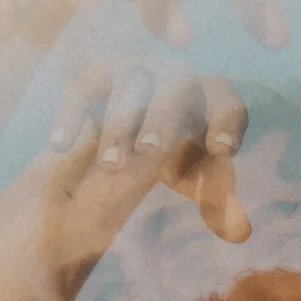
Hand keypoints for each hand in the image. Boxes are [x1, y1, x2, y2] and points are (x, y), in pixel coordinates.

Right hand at [44, 63, 252, 244]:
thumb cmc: (173, 157)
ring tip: (110, 166)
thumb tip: (240, 232)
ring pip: (130, 83)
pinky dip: (71, 115)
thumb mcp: (193, 176)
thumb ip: (213, 196)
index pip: (227, 101)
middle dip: (164, 117)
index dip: (226, 121)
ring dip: (120, 123)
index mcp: (209, 97)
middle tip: (150, 151)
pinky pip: (83, 87)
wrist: (127, 135)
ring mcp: (136, 68)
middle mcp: (176, 76)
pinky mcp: (96, 73)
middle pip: (176, 85)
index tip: (221, 151)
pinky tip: (59, 147)